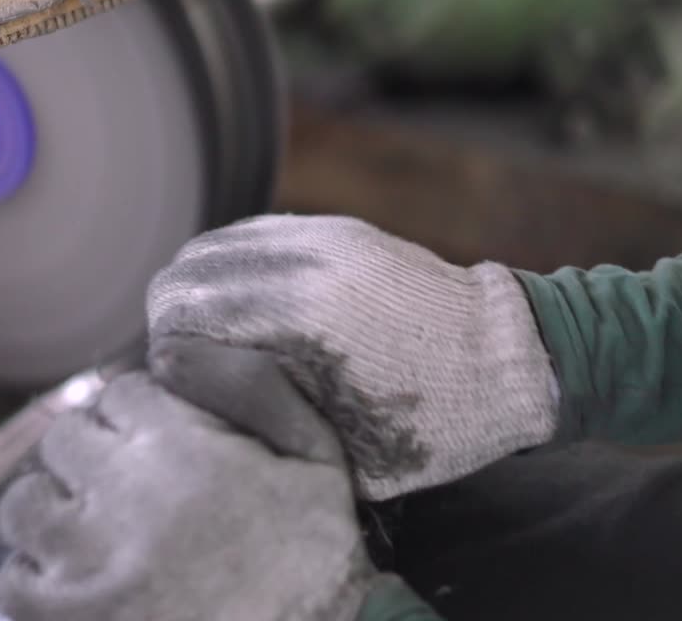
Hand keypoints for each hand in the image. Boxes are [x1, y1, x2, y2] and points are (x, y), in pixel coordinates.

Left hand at [0, 365, 376, 620]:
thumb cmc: (320, 560)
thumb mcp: (317, 458)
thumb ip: (256, 390)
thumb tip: (174, 351)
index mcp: (180, 448)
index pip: (120, 394)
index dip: (137, 413)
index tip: (154, 438)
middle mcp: (123, 495)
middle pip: (64, 439)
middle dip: (90, 452)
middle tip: (121, 484)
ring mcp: (88, 562)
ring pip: (26, 505)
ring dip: (51, 508)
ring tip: (86, 528)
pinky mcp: (70, 618)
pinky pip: (13, 583)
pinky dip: (33, 578)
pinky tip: (71, 580)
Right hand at [146, 214, 559, 499]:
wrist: (509, 357)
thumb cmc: (432, 423)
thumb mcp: (342, 452)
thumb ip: (262, 422)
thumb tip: (200, 407)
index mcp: (296, 329)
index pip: (179, 337)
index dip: (175, 373)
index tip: (190, 395)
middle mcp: (296, 272)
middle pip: (178, 285)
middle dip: (172, 328)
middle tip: (190, 363)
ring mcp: (313, 241)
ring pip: (204, 251)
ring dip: (195, 293)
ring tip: (211, 330)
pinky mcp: (330, 229)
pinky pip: (247, 236)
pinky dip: (230, 268)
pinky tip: (248, 302)